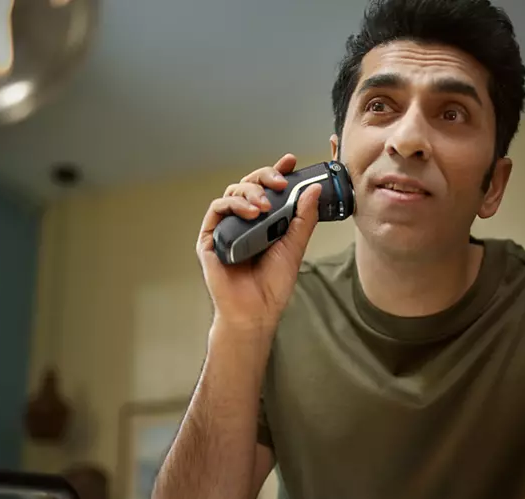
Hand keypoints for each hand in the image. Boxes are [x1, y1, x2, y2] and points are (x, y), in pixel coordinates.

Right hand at [196, 153, 322, 331]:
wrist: (256, 311)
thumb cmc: (272, 285)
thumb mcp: (295, 246)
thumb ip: (303, 218)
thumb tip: (313, 189)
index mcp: (264, 220)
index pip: (269, 188)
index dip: (277, 171)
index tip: (291, 161)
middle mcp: (244, 220)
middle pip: (249, 184)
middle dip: (265, 176)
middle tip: (280, 181)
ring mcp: (227, 228)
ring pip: (233, 192)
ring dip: (251, 192)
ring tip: (266, 205)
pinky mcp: (210, 238)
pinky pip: (217, 210)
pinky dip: (234, 205)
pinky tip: (250, 212)